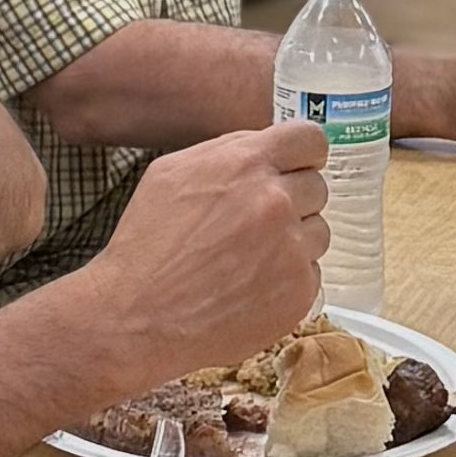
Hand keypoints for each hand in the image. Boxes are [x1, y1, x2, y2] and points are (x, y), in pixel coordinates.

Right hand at [87, 122, 328, 389]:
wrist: (137, 316)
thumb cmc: (147, 244)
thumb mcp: (172, 173)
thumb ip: (227, 151)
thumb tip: (264, 146)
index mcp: (247, 164)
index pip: (309, 140)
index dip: (304, 155)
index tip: (296, 168)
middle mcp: (277, 202)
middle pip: (317, 187)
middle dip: (294, 200)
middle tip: (258, 224)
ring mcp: (292, 250)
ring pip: (318, 232)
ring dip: (294, 241)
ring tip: (250, 259)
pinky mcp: (298, 293)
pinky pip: (311, 273)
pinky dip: (288, 279)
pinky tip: (251, 287)